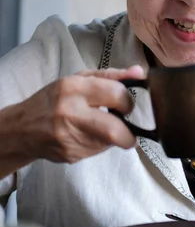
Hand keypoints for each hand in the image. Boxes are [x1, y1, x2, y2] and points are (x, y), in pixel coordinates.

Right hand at [1, 66, 144, 165]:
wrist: (22, 128)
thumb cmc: (54, 100)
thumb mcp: (79, 80)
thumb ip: (111, 76)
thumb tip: (139, 72)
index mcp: (74, 88)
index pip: (116, 94)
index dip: (128, 102)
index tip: (126, 105)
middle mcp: (69, 112)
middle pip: (113, 129)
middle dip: (129, 133)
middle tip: (128, 129)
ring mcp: (68, 136)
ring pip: (108, 142)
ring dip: (114, 138)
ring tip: (102, 128)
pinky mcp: (69, 154)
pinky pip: (98, 151)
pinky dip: (101, 144)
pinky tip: (88, 136)